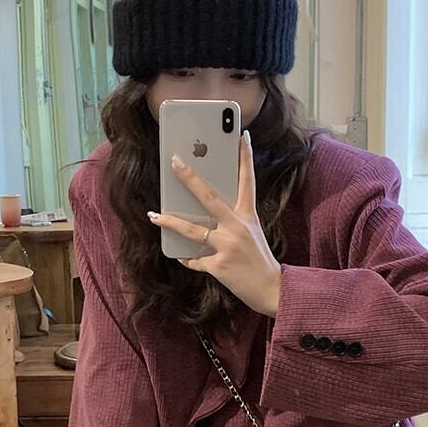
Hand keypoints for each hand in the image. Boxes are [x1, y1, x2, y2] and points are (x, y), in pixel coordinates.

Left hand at [147, 132, 281, 317]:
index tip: (241, 136)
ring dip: (171, 221)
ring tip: (155, 215)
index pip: (247, 181)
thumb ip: (233, 222)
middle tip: (175, 162)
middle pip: (209, 197)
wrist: (272, 290)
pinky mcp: (219, 266)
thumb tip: (206, 215)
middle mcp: (238, 227)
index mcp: (248, 216)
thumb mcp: (252, 234)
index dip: (245, 158)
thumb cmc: (260, 260)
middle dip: (190, 178)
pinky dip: (188, 259)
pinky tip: (182, 257)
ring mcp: (228, 246)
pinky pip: (195, 260)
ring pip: (193, 229)